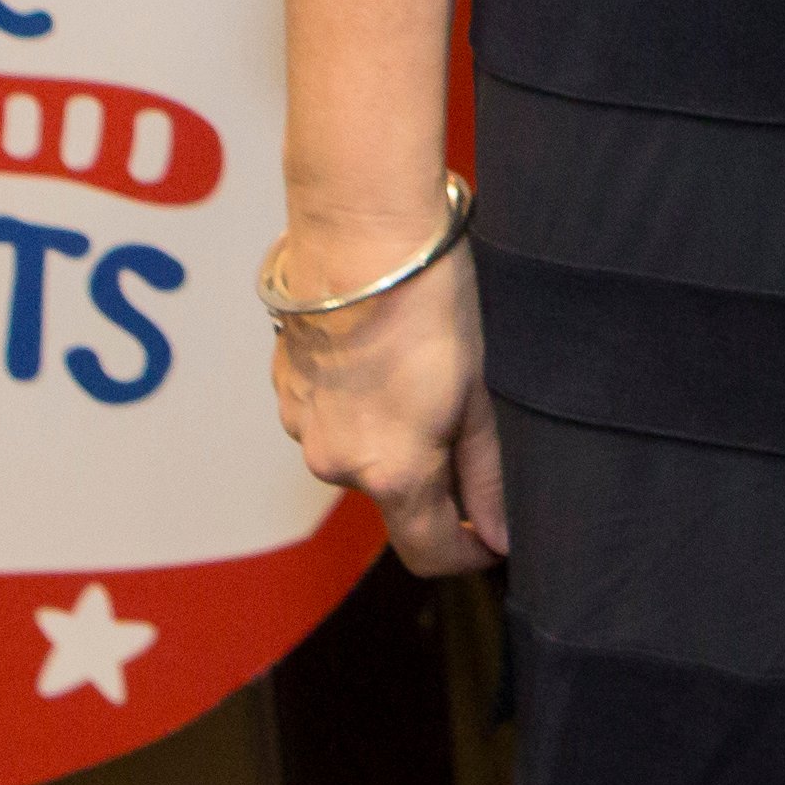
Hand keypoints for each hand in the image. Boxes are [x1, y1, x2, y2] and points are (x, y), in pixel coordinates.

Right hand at [266, 239, 505, 577]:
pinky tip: (382, 351)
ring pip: (360, 452)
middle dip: (435, 474)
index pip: (428, 553)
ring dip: (393, 433)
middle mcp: (335, 462)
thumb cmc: (430, 303)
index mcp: (390, 472)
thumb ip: (487, 473)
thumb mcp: (479, 393)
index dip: (468, 552)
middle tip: (468, 417)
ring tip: (424, 369)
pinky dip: (359, 401)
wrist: (360, 232)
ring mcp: (301, 424)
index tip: (494, 535)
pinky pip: (331, 415)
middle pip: (395, 497)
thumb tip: (499, 533)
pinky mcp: (285, 386)